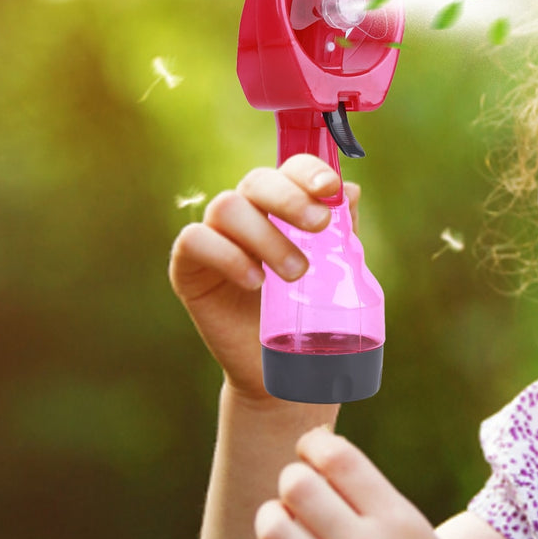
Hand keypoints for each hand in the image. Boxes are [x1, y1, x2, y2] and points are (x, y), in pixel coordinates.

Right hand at [169, 156, 361, 401]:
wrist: (275, 369)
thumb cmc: (305, 313)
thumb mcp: (331, 271)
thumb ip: (341, 233)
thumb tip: (350, 192)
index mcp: (280, 205)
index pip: (289, 169)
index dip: (308, 171)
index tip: (330, 188)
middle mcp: (245, 212)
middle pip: (257, 180)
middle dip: (290, 198)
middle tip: (319, 226)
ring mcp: (213, 235)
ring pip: (227, 206)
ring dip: (265, 235)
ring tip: (296, 273)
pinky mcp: (187, 265)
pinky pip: (194, 240)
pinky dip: (226, 256)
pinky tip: (254, 281)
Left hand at [229, 427, 497, 538]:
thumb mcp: (416, 534)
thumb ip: (371, 499)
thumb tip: (313, 457)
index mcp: (398, 522)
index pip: (339, 457)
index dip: (313, 443)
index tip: (311, 449)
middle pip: (299, 487)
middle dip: (292, 480)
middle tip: (299, 492)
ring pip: (274, 532)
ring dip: (270, 518)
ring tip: (282, 524)